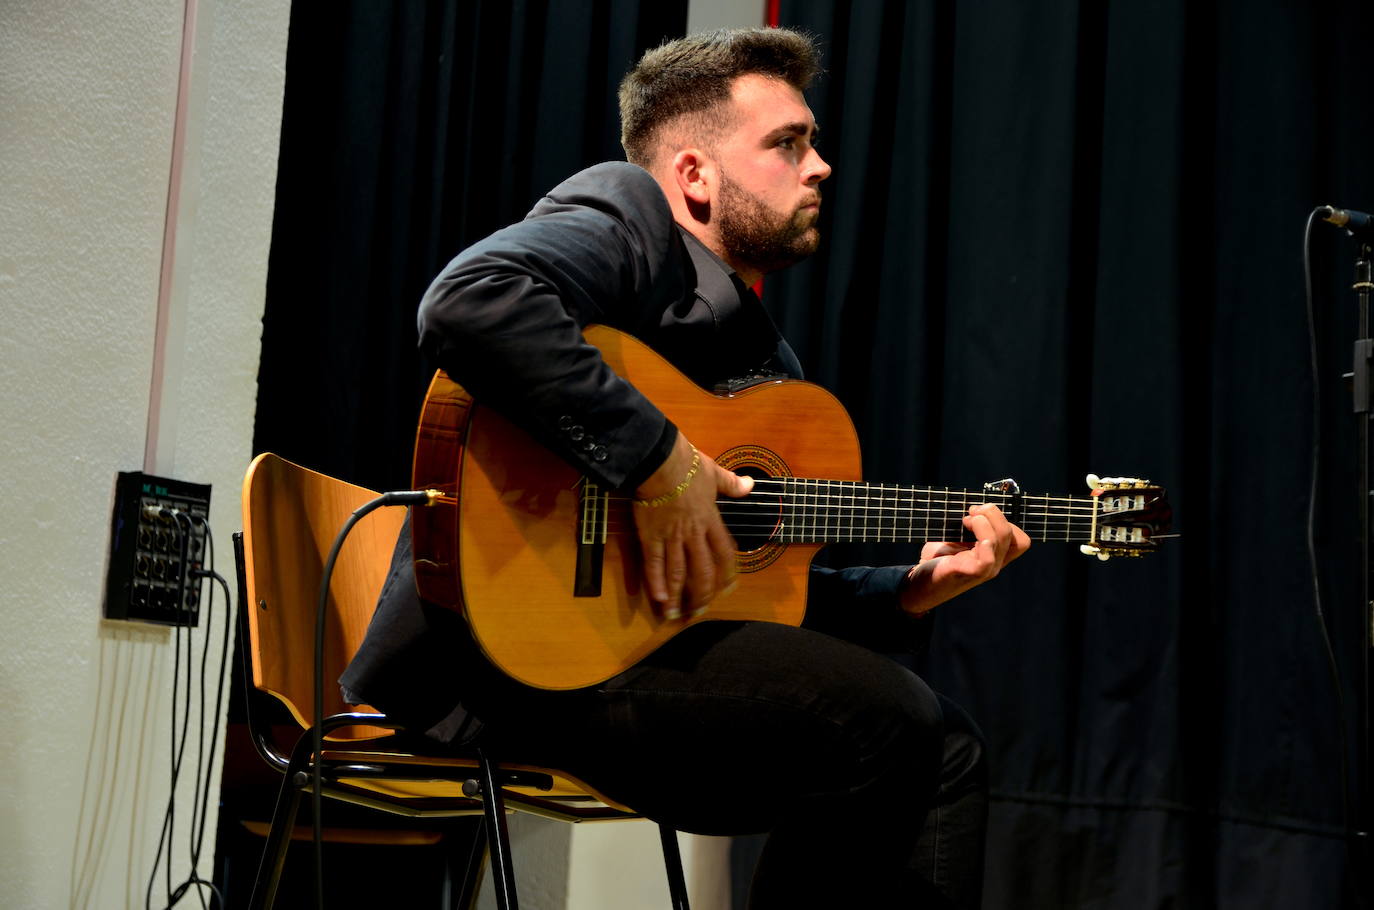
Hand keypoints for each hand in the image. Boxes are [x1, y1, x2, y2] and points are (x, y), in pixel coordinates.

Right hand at [632, 433, 752, 618]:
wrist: (659, 460)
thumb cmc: (686, 463)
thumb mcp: (714, 472)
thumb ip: (732, 484)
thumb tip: (749, 485)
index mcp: (710, 519)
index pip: (723, 552)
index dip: (727, 573)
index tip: (727, 588)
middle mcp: (693, 533)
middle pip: (701, 569)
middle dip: (701, 593)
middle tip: (698, 611)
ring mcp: (671, 536)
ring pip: (678, 572)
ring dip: (678, 595)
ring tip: (675, 614)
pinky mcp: (650, 535)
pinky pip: (654, 563)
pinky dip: (656, 582)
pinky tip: (657, 598)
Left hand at [899, 503, 1029, 615]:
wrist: (919, 582)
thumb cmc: (938, 560)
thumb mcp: (957, 539)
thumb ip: (970, 526)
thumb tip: (974, 507)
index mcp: (995, 555)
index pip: (1020, 539)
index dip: (1004, 520)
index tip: (978, 513)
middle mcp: (995, 564)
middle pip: (1011, 534)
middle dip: (992, 513)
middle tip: (971, 512)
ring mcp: (985, 570)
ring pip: (1001, 540)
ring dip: (983, 522)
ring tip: (965, 520)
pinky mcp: (971, 573)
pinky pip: (988, 559)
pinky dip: (982, 539)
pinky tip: (966, 530)